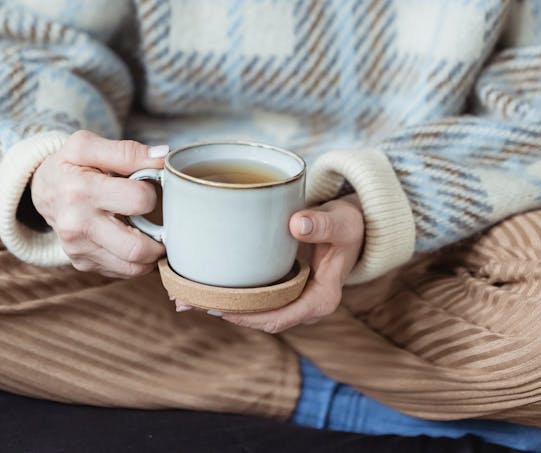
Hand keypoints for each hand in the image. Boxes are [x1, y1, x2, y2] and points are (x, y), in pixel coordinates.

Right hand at [30, 129, 168, 277]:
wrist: (42, 189)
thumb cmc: (69, 165)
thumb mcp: (87, 145)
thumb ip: (126, 151)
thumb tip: (161, 157)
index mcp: (81, 191)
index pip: (138, 201)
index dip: (151, 191)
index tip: (149, 186)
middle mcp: (77, 226)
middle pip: (137, 247)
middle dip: (160, 234)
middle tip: (161, 218)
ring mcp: (78, 249)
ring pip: (133, 266)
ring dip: (152, 252)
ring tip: (153, 232)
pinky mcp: (81, 263)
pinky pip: (122, 271)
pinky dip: (137, 259)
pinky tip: (133, 238)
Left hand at [176, 194, 364, 332]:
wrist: (356, 223)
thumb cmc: (350, 224)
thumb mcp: (341, 222)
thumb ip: (322, 224)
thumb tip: (296, 225)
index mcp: (321, 299)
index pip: (280, 317)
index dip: (248, 316)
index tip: (220, 309)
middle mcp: (305, 304)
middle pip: (261, 318)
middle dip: (225, 312)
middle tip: (187, 301)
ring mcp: (294, 296)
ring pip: (255, 308)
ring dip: (223, 303)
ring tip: (184, 295)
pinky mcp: (284, 284)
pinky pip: (256, 294)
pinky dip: (233, 290)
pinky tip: (206, 281)